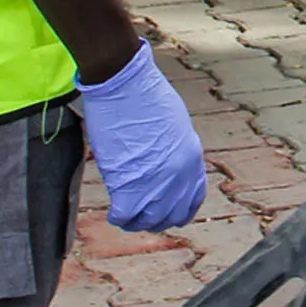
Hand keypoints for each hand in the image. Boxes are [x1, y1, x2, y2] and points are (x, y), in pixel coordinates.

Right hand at [77, 41, 207, 230]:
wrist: (125, 84)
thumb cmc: (145, 94)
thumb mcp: (176, 124)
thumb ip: (176, 150)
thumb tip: (164, 163)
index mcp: (192, 161)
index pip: (192, 202)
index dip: (176, 210)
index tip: (162, 210)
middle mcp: (179, 177)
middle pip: (169, 216)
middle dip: (153, 219)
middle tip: (138, 213)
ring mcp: (155, 185)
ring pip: (148, 221)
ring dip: (135, 221)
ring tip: (124, 212)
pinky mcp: (128, 187)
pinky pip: (124, 217)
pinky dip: (117, 217)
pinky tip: (113, 210)